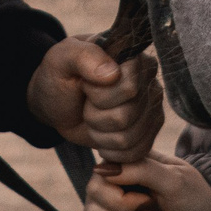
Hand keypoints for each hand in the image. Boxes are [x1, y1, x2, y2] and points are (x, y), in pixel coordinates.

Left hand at [27, 37, 163, 163]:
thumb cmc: (60, 76)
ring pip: (128, 139)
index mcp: (135, 57)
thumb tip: (112, 75)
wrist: (58, 104)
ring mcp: (152, 109)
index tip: (85, 84)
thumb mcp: (61, 59)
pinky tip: (101, 135)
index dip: (99, 94)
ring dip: (99, 134)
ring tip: (92, 117)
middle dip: (95, 116)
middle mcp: (151, 82)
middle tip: (86, 103)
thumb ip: (85, 56)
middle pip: (126, 116)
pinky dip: (109, 150)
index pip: (129, 87)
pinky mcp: (149, 134)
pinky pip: (134, 154)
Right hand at [83, 153, 210, 210]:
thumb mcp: (173, 180)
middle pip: (94, 198)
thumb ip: (142, 170)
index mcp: (124, 159)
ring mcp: (107, 198)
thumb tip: (101, 169)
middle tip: (151, 210)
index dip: (126, 198)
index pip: (101, 178)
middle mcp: (111, 176)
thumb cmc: (192, 194)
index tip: (150, 199)